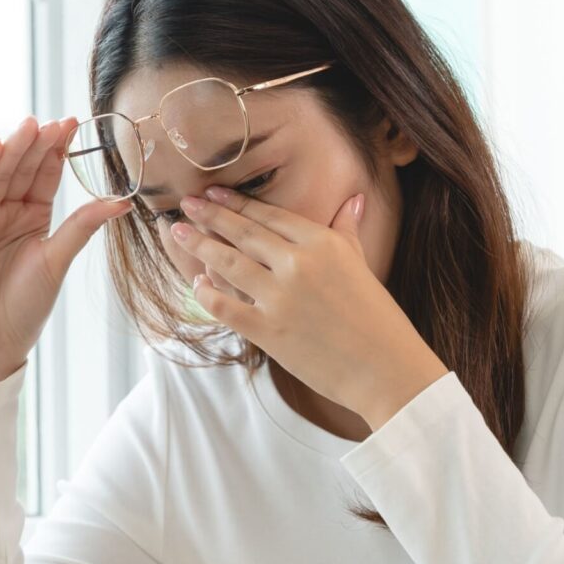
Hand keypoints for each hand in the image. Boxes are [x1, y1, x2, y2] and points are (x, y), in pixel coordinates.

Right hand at [0, 115, 132, 382]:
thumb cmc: (24, 309)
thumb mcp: (57, 260)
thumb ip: (82, 226)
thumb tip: (123, 201)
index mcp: (33, 217)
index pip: (45, 174)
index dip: (57, 150)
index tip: (74, 124)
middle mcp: (5, 212)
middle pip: (21, 168)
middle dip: (37, 143)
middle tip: (56, 121)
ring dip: (12, 148)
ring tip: (31, 126)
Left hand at [171, 186, 448, 427]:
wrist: (385, 370)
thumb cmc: (377, 318)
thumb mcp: (362, 265)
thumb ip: (348, 230)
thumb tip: (353, 199)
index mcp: (322, 244)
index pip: (269, 215)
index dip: (237, 203)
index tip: (213, 193)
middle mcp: (298, 265)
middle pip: (243, 233)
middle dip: (210, 216)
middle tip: (185, 203)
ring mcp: (280, 298)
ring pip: (228, 264)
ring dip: (199, 246)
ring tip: (178, 232)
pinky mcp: (267, 330)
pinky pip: (225, 306)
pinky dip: (207, 293)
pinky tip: (197, 284)